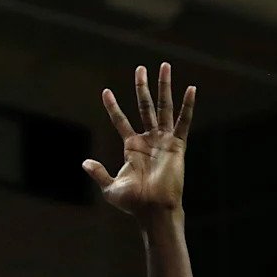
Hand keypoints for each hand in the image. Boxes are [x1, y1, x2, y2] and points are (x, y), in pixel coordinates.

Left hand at [83, 63, 194, 220]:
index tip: (105, 91)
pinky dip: (187, 106)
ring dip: (163, 87)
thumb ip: (98, 173)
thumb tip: (84, 162)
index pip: (120, 121)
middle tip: (140, 68)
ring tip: (164, 66)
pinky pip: (183, 122)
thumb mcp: (110, 188)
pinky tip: (191, 89)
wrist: (153, 210)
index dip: (113, 107)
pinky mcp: (177, 145)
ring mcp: (163, 140)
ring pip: (163, 108)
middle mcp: (149, 140)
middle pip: (144, 106)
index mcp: (132, 147)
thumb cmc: (134, 203)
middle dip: (142, 87)